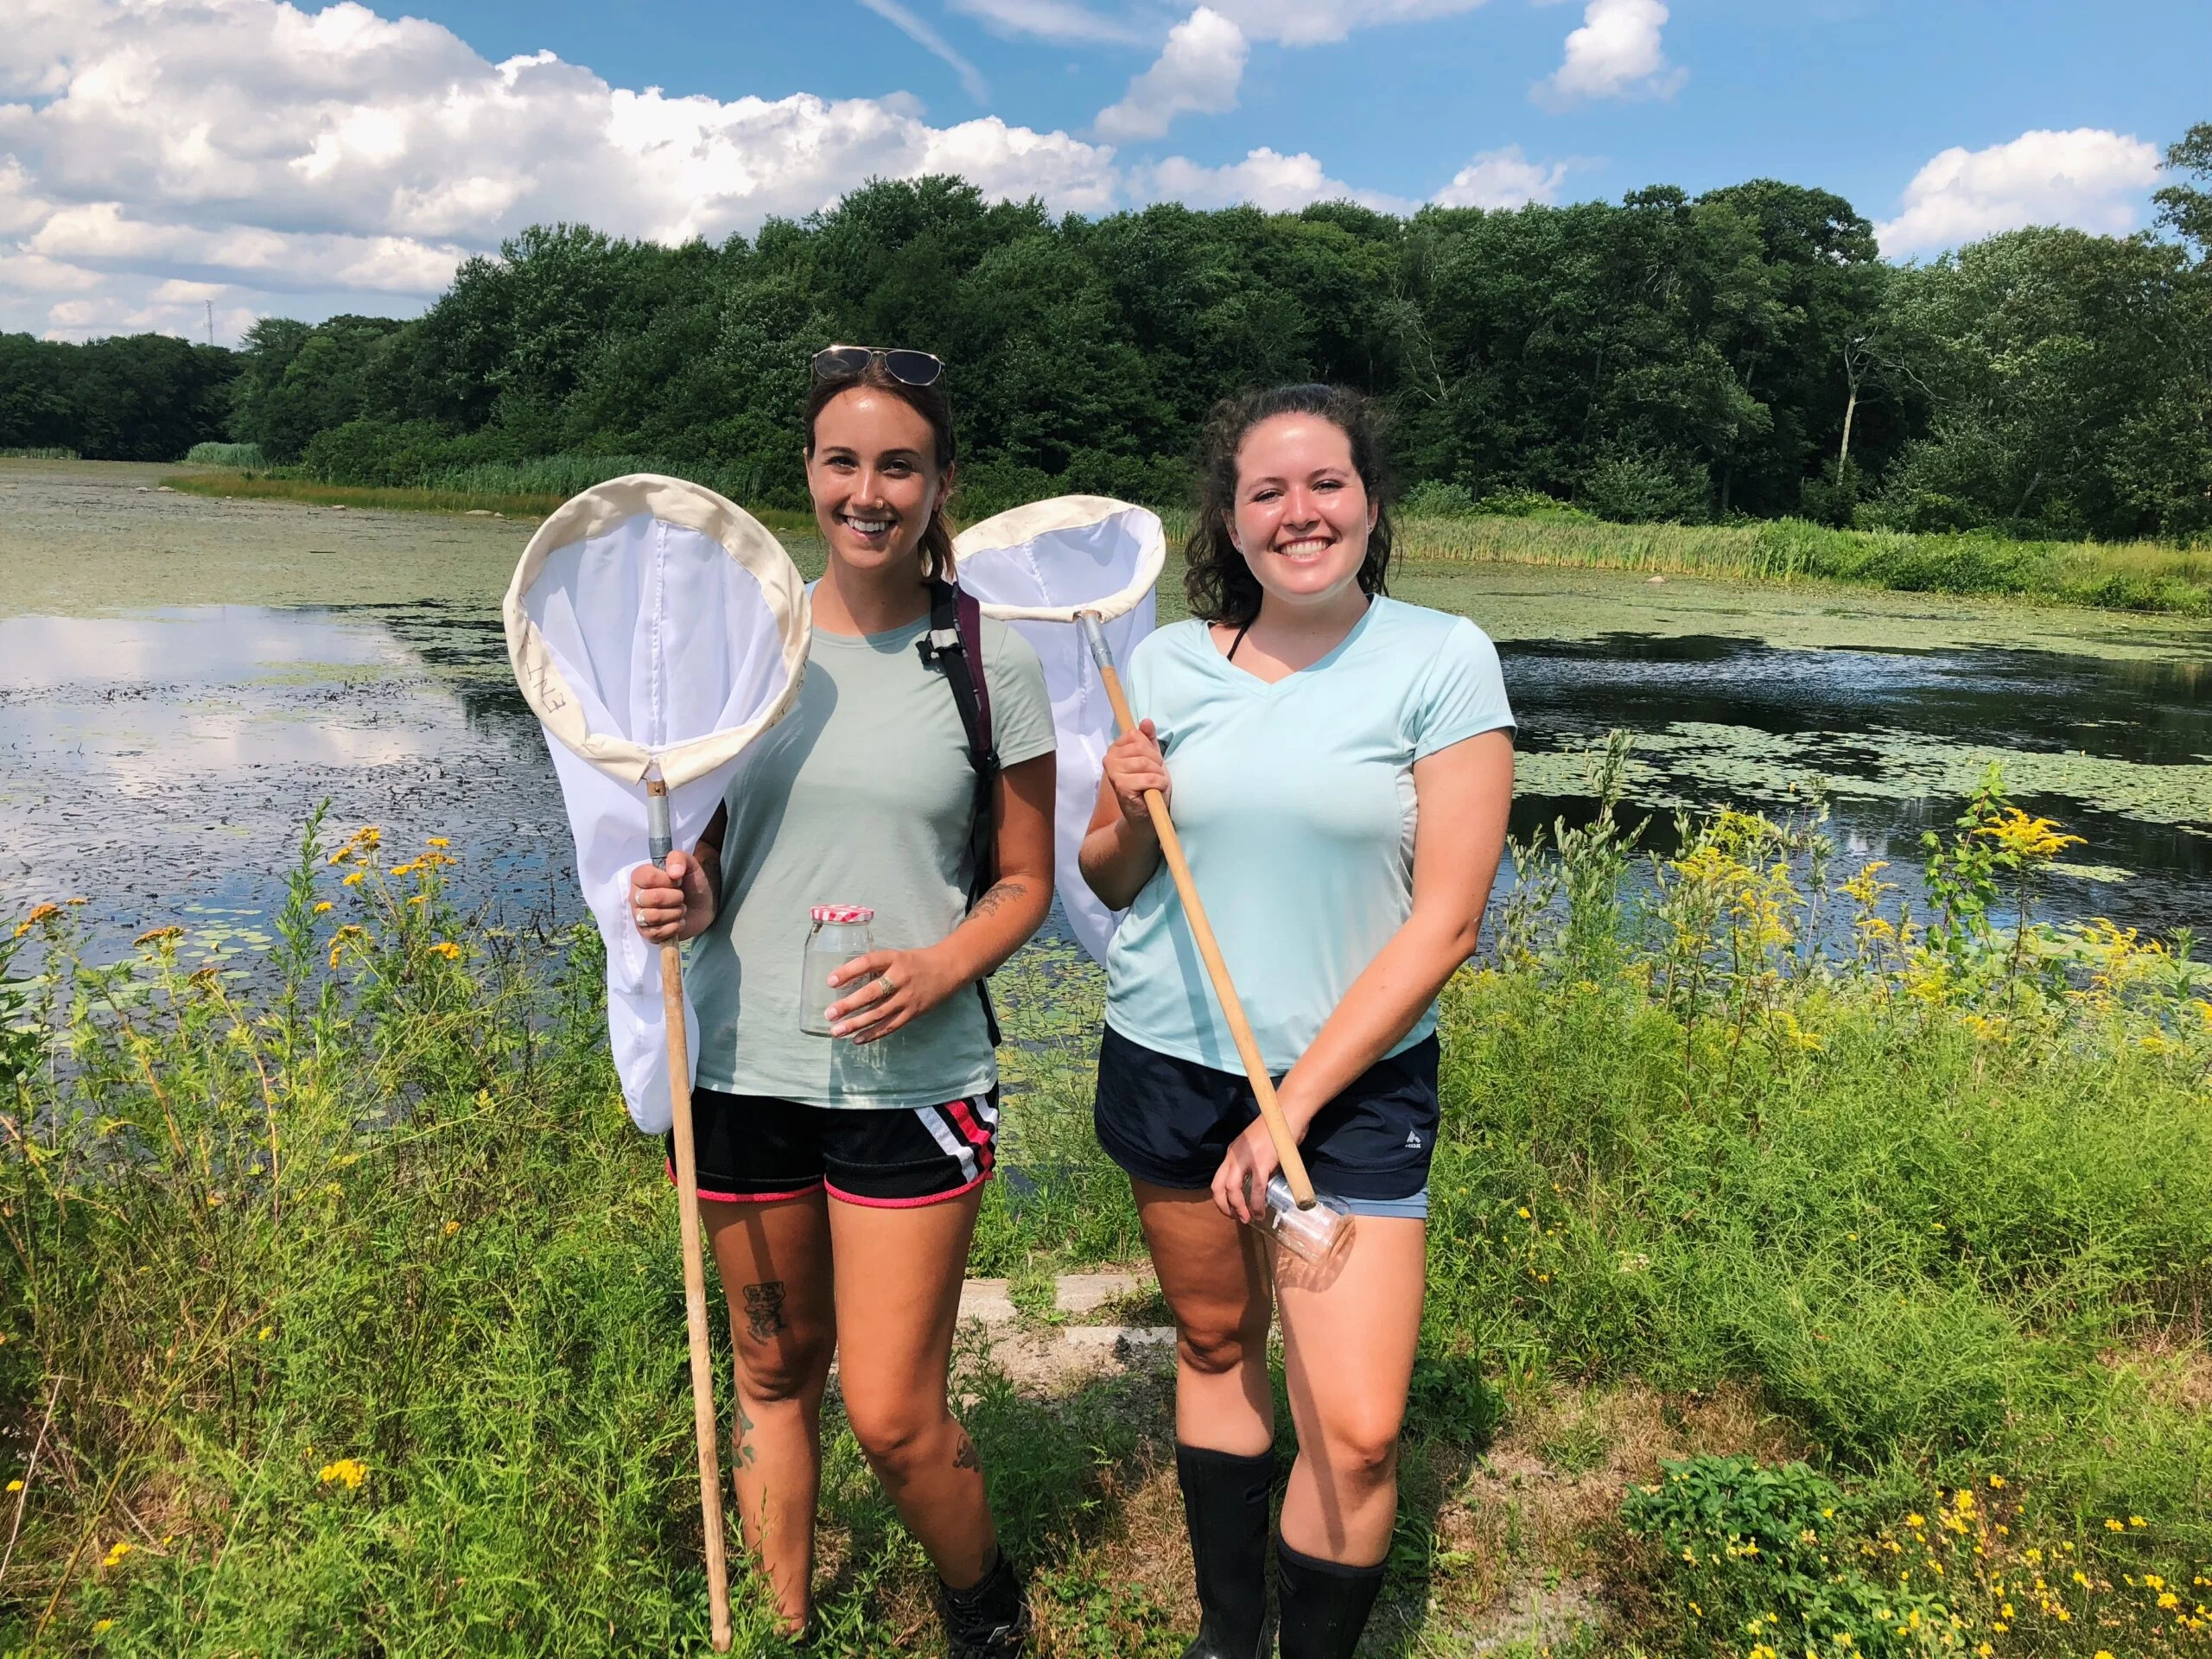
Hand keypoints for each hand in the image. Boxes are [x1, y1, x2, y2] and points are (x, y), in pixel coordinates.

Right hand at [629, 850, 714, 943]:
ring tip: (681, 909)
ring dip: (675, 913)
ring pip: (653, 917)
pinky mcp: (647, 933)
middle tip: (681, 896)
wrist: (702, 906)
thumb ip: (679, 859)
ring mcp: (639, 916)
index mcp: (640, 876)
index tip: (678, 880)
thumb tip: (673, 872)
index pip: (648, 878)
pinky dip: (674, 927)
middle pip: (652, 898)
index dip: (668, 881)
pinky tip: (679, 921)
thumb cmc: (691, 883)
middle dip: (675, 898)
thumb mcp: (690, 864)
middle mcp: (635, 896)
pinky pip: (657, 933)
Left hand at [825, 945, 961, 1044]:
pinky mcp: (913, 1013)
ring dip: (856, 1024)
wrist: (948, 969)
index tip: (829, 981)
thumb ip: (876, 967)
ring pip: (879, 1013)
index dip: (849, 971)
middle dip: (849, 1004)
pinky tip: (856, 1039)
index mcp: (895, 959)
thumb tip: (845, 979)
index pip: (868, 963)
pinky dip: (873, 1034)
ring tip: (836, 1031)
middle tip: (830, 1013)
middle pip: (872, 993)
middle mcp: (900, 978)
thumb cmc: (916, 962)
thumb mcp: (897, 956)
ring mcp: (908, 998)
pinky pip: (891, 1026)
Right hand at [1101, 719, 1169, 825]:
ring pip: (1145, 763)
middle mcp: (1110, 759)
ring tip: (1156, 784)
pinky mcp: (1121, 787)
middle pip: (1141, 748)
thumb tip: (1146, 721)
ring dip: (1158, 775)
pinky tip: (1155, 791)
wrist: (1146, 815)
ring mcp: (1114, 773)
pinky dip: (1159, 785)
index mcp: (1115, 749)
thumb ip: (1148, 739)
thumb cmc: (1149, 785)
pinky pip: (1148, 778)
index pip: (1135, 735)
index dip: (1149, 748)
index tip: (1151, 762)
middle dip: (1156, 762)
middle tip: (1156, 775)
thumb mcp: (1152, 759)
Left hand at [1213, 1114, 1285, 1224]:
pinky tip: (1260, 1212)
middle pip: (1218, 1187)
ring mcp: (1247, 1159)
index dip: (1222, 1198)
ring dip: (1238, 1208)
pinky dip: (1257, 1204)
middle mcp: (1234, 1156)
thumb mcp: (1258, 1146)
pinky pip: (1257, 1189)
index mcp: (1232, 1152)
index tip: (1231, 1208)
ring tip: (1247, 1219)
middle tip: (1235, 1218)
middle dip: (1223, 1206)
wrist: (1288, 1111)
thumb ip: (1255, 1163)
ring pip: (1232, 1190)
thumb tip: (1262, 1181)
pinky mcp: (1262, 1162)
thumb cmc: (1277, 1127)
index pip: (1219, 1178)